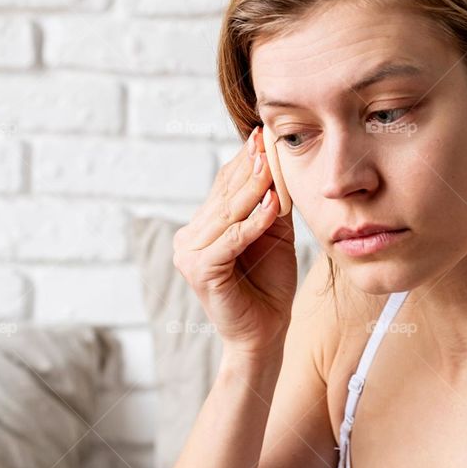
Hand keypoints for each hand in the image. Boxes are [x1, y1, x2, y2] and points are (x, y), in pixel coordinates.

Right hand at [172, 125, 296, 357]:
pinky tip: (272, 204)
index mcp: (202, 227)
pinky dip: (254, 221)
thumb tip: (277, 163)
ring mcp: (189, 254)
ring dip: (253, 186)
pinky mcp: (200, 270)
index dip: (245, 161)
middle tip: (266, 138)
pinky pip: (233, 238)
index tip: (263, 135)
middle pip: (224, 194)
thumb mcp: (274, 236)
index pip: (224, 186)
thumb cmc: (270, 286)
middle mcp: (189, 237)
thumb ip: (271, 204)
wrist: (264, 333)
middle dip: (249, 166)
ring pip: (228, 212)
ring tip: (271, 162)